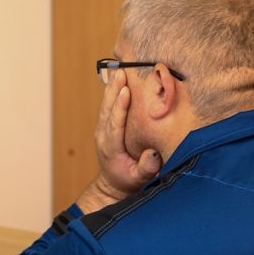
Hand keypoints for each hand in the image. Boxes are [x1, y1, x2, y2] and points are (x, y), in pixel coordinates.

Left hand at [76, 70, 162, 213]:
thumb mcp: (139, 180)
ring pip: (106, 106)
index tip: (124, 91)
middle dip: (114, 90)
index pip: (115, 124)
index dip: (119, 107)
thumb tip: (151, 154)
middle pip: (108, 110)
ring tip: (119, 69)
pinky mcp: (105, 127)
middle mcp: (103, 136)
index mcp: (111, 148)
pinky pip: (107, 107)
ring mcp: (102, 131)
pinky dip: (112, 92)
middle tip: (121, 72)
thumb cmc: (129, 181)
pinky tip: (117, 78)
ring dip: (111, 87)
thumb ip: (146, 168)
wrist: (113, 185)